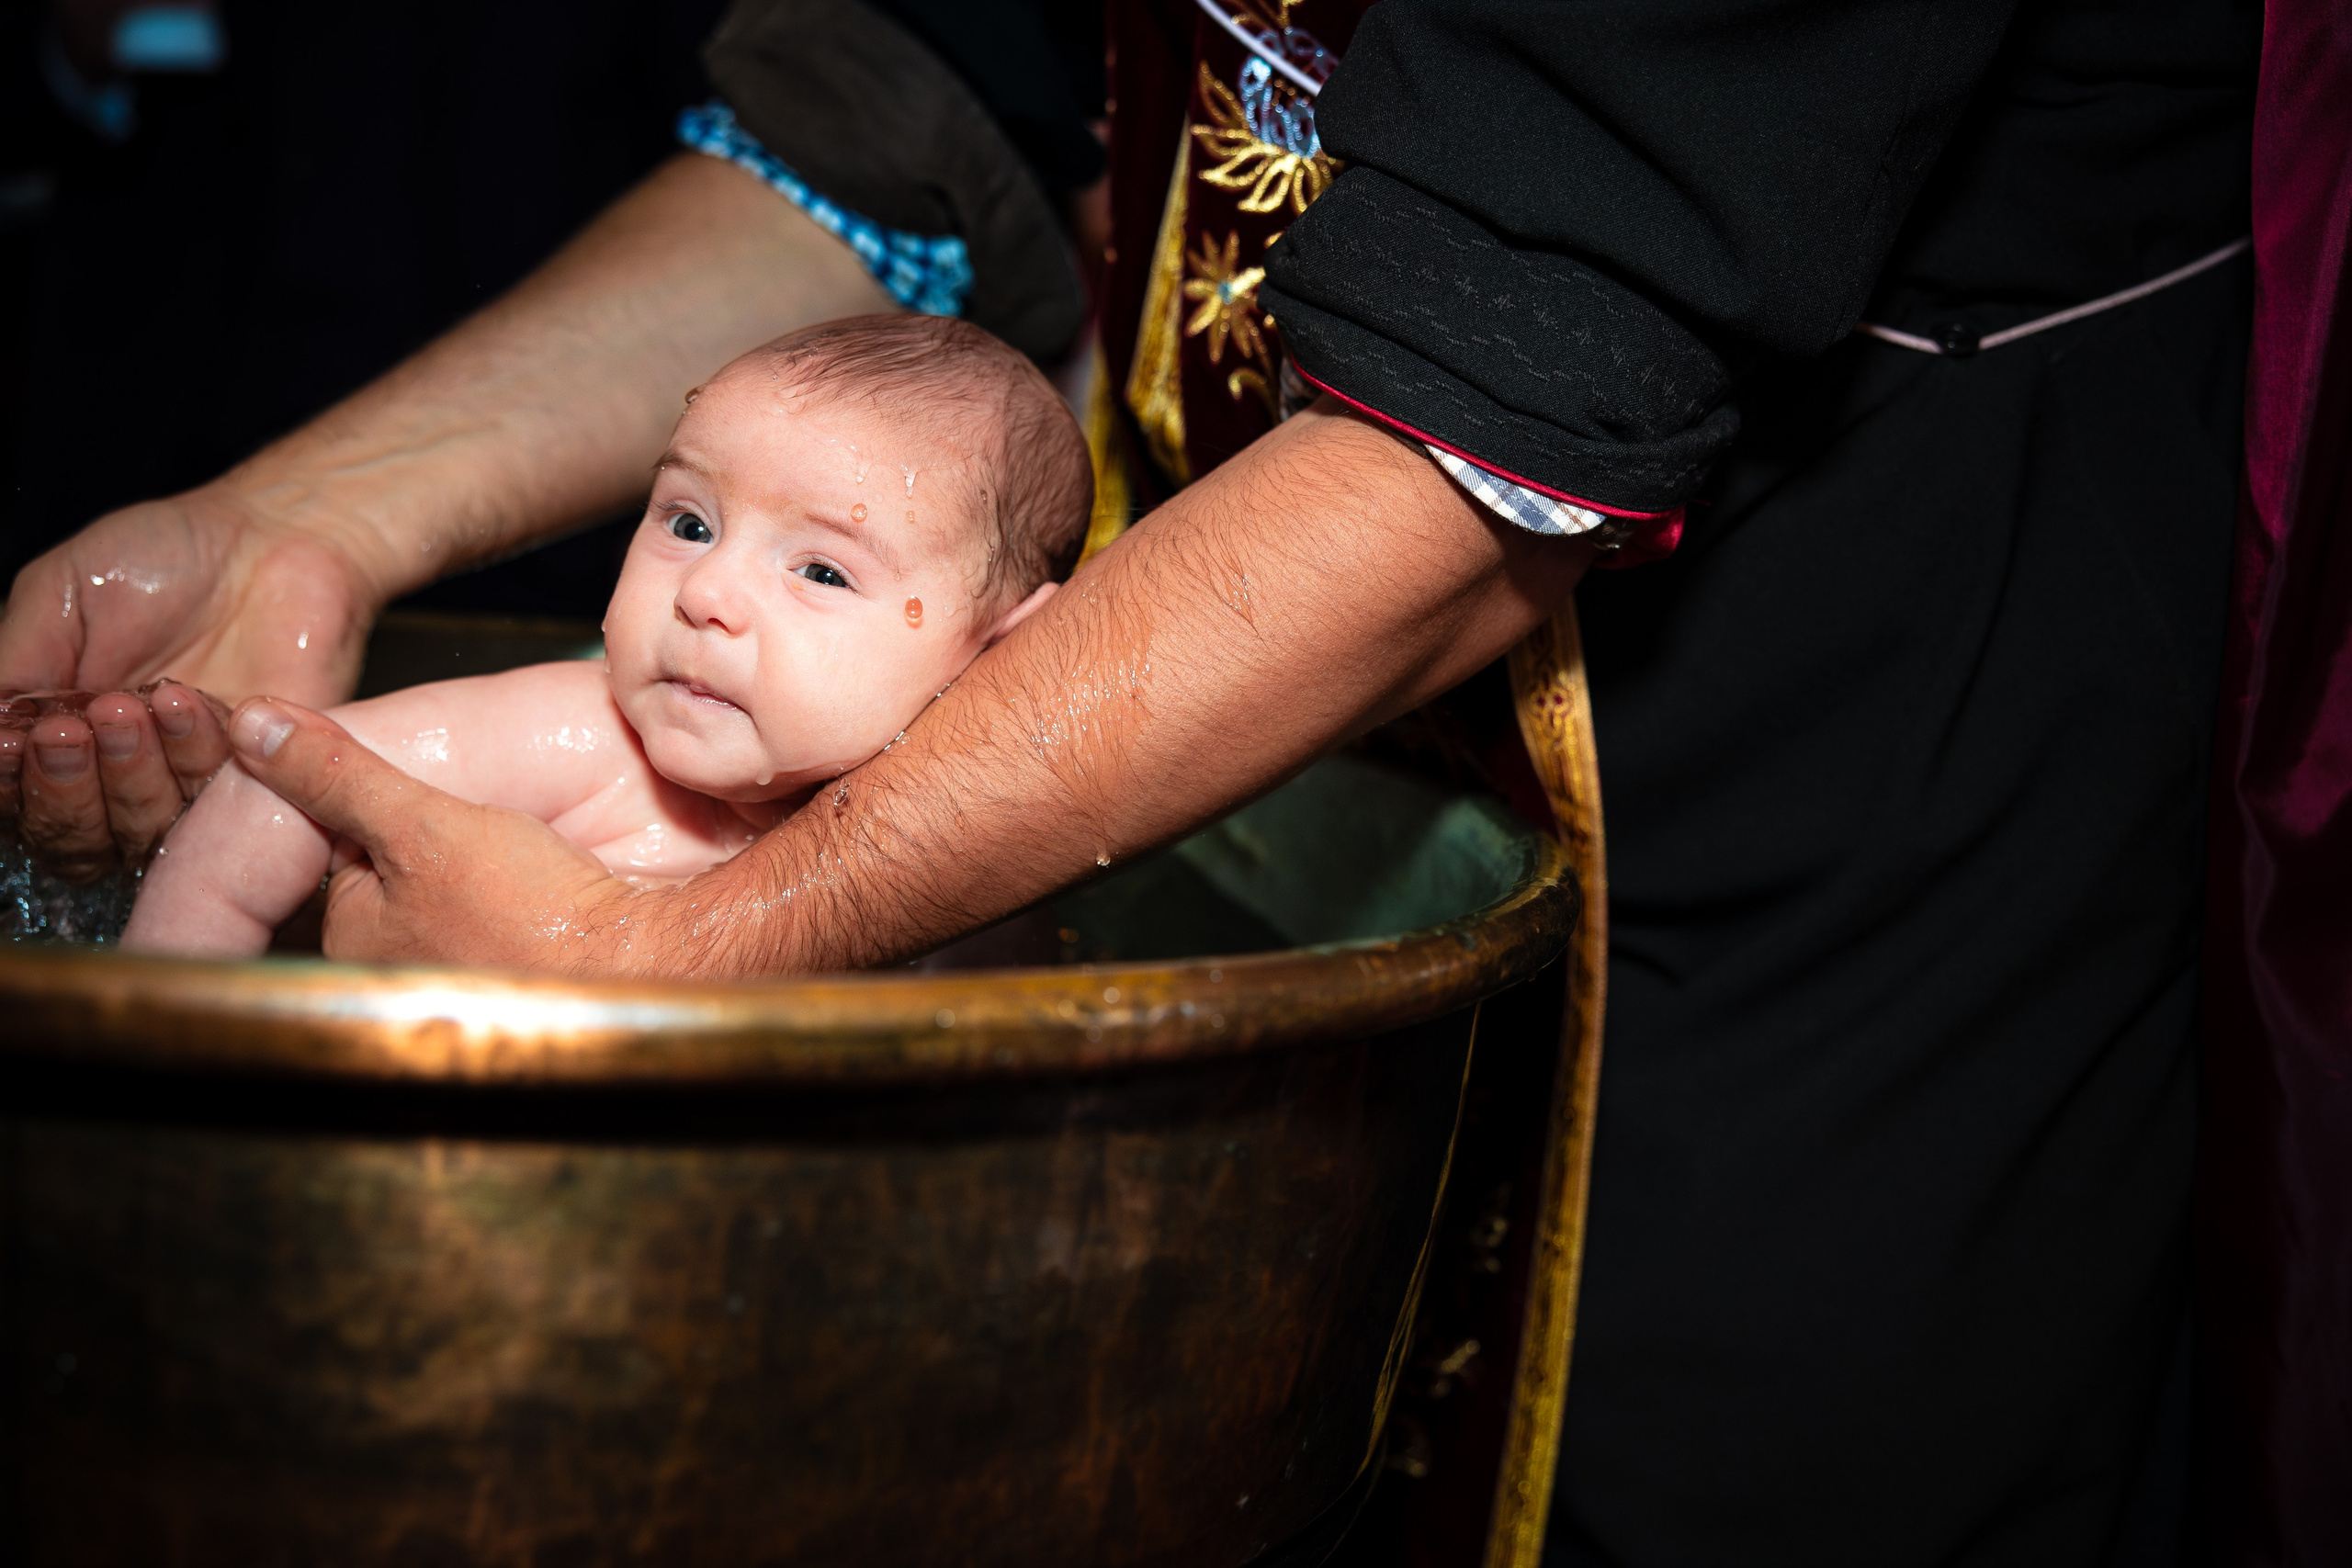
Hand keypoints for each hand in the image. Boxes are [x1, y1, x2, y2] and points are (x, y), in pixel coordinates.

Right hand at [0, 485, 375, 872]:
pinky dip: (192, 755)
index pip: (21, 799)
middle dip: (66, 788)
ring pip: (141, 828)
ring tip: (132, 706)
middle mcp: (119, 772)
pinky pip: (214, 800)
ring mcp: (187, 782)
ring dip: (129, 773)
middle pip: (75, 836)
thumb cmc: (163, 558)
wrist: (274, 543)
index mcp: (60, 733)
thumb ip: (14, 666)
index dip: (14, 784)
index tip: (14, 742)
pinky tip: (186, 703)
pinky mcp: (255, 780)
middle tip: (73, 729)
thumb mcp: (59, 595)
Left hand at [224, 698, 643, 970]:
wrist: (641, 963)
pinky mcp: (511, 1010)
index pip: (355, 857)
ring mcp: (453, 1001)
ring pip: (451, 919)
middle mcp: (392, 985)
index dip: (400, 821)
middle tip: (500, 844)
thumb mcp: (423, 821)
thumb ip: (339, 775)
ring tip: (534, 874)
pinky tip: (556, 911)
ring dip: (484, 893)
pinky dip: (523, 928)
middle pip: (402, 891)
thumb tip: (253, 725)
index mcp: (354, 942)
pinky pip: (501, 950)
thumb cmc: (531, 905)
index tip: (449, 811)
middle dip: (439, 862)